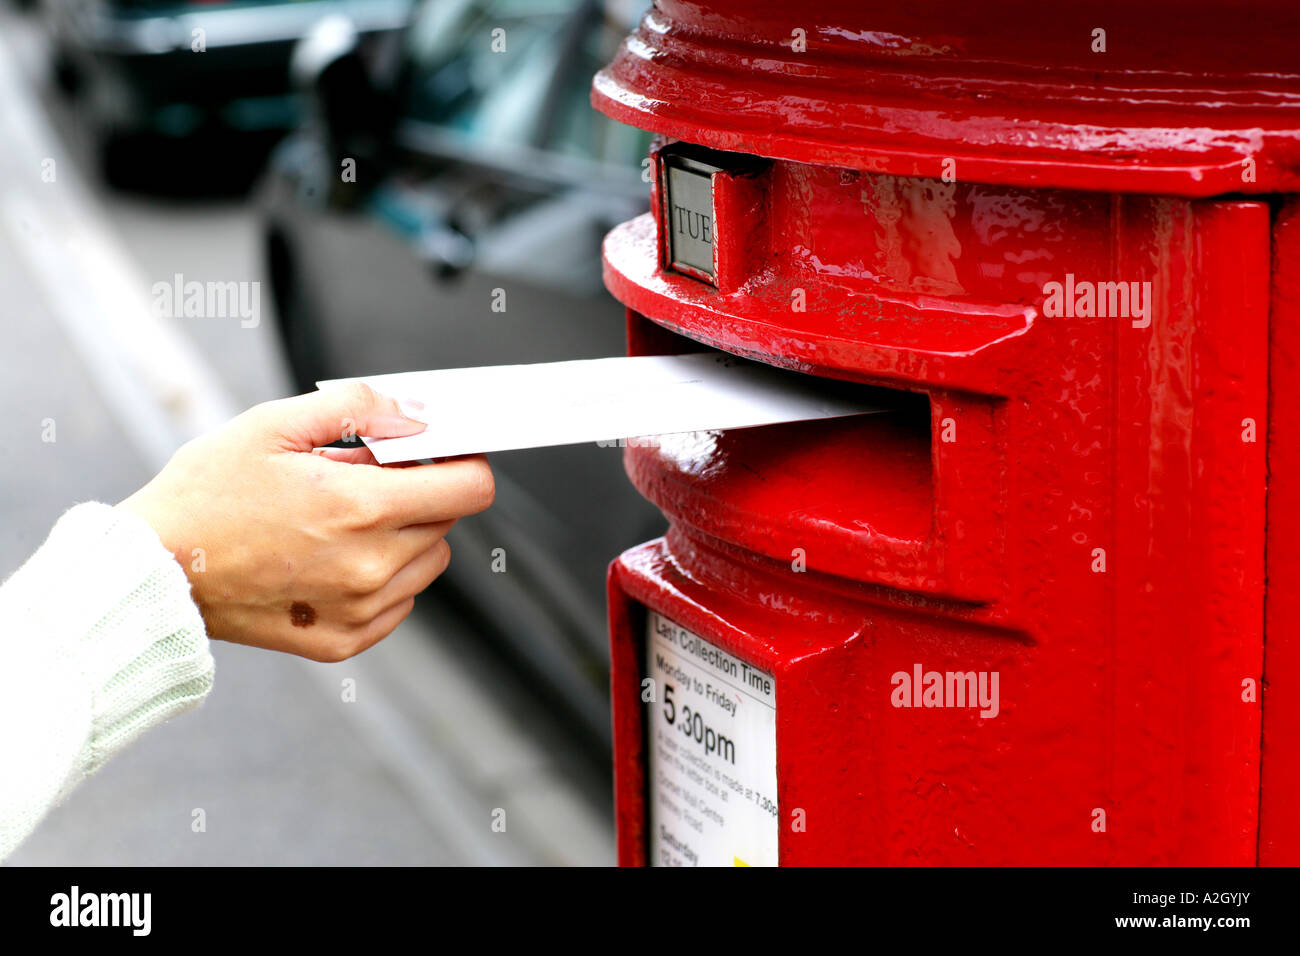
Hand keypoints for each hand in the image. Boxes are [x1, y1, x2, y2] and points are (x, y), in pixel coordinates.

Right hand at [118, 383, 493, 661]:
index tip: (442, 454)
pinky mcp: (345, 641)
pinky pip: (400, 601)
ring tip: (340, 521)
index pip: (471, 488)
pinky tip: (333, 558)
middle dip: (420, 492)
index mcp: (360, 507)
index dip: (463, 462)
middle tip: (361, 480)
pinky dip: (383, 577)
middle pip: (448, 521)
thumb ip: (359, 408)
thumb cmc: (205, 497)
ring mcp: (360, 609)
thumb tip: (415, 413)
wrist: (155, 573)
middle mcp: (371, 565)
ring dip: (405, 536)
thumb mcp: (274, 425)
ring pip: (429, 561)